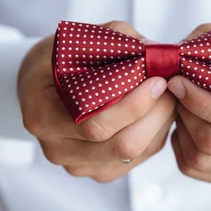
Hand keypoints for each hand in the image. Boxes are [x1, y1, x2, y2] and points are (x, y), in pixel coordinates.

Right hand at [18, 21, 175, 182]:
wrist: (39, 89)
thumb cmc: (56, 61)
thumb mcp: (75, 40)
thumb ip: (115, 40)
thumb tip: (154, 51)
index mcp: (43, 117)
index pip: (95, 124)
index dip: (133, 105)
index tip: (157, 80)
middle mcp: (58, 149)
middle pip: (122, 145)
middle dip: (156, 114)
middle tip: (171, 86)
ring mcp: (80, 165)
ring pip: (137, 153)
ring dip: (161, 122)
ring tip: (167, 94)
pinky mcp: (101, 171)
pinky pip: (141, 157)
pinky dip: (156, 132)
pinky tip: (156, 110)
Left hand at [167, 23, 210, 186]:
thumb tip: (180, 56)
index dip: (202, 102)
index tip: (178, 81)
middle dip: (187, 112)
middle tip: (175, 89)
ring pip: (201, 158)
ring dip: (181, 127)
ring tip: (182, 103)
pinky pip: (194, 169)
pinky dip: (181, 144)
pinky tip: (187, 122)